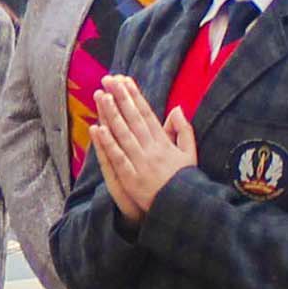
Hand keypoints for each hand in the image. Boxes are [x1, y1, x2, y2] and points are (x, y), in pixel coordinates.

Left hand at [88, 75, 194, 220]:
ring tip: (101, 95)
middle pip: (133, 119)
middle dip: (120, 97)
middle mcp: (152, 149)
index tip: (124, 80)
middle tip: (108, 79)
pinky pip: (118, 158)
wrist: (183, 208)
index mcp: (164, 143)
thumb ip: (184, 130)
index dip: (134, 96)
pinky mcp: (131, 179)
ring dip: (111, 114)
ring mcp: (141, 163)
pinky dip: (108, 143)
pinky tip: (97, 129)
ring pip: (123, 134)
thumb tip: (177, 108)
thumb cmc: (183, 181)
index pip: (147, 114)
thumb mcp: (189, 154)